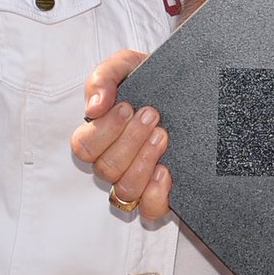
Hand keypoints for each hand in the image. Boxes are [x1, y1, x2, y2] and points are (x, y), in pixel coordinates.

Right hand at [70, 49, 172, 219]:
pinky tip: (166, 171)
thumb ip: (104, 77)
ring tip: (163, 135)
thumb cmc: (151, 77)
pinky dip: (155, 194)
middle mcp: (115, 160)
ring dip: (143, 161)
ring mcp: (137, 177)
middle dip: (131, 139)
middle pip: (106, 167)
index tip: (129, 107)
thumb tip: (94, 107)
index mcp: (100, 133)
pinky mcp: (160, 190)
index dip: (105, 130)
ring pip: (126, 189)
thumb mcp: (127, 65)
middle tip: (152, 115)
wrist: (188, 82)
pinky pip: (149, 209)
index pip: (84, 146)